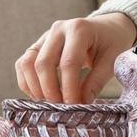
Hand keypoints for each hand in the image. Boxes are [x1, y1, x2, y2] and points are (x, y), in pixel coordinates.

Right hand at [15, 13, 136, 101]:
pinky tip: (40, 95)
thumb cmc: (112, 43)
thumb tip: (81, 106)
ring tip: (50, 103)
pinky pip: (23, 64)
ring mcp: (45, 36)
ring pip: (27, 63)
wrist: (109, 27)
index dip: (69, 88)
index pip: (68, 63)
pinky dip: (27, 82)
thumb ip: (96, 82)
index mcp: (79, 29)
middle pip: (43, 63)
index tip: (74, 106)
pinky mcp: (38, 45)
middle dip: (50, 90)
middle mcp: (58, 29)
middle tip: (61, 108)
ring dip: (35, 87)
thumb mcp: (112, 61)